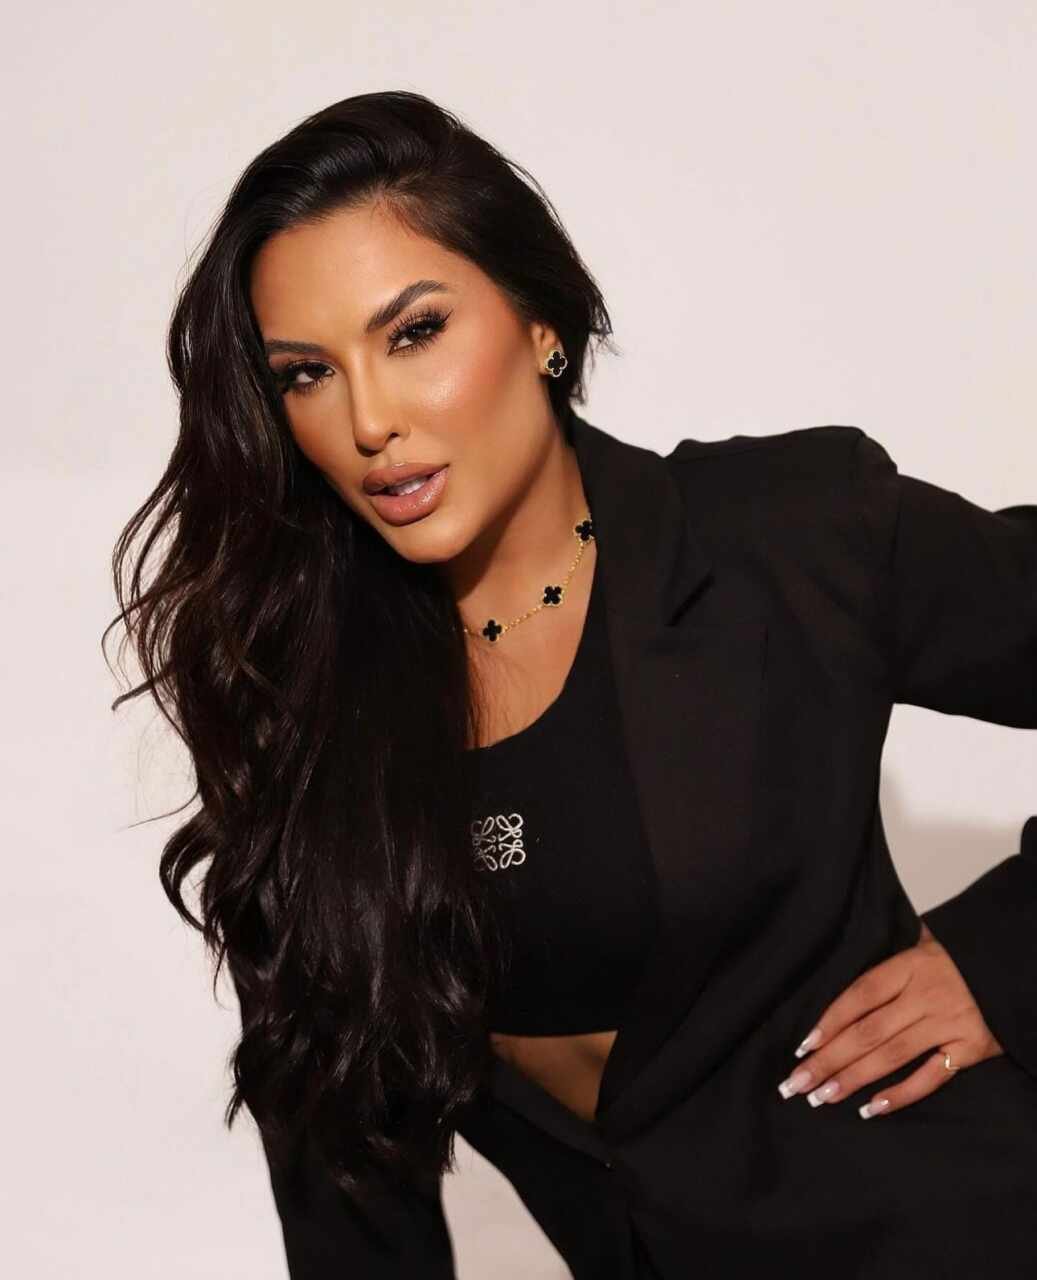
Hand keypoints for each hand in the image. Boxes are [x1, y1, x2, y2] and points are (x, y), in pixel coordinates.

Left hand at [776, 921, 1003, 1117]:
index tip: (803, 1046)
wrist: (1016, 966)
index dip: (829, 1021)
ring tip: (822, 1097)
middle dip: (828, 1060)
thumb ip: (890, 954)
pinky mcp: (970, 1049)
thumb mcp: (926, 942)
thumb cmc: (962, 955)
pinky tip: (872, 1107)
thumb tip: (848, 945)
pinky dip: (901, 1094)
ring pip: (891, 1056)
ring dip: (853, 1079)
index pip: (860, 996)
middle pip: (867, 1032)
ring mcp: (947, 1024)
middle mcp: (925, 996)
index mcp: (909, 966)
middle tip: (797, 1083)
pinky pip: (931, 1077)